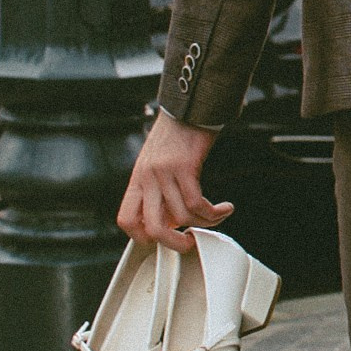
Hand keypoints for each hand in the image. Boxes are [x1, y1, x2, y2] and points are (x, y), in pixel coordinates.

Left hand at [118, 112, 232, 251]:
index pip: (126, 219)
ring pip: (182, 217)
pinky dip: (214, 212)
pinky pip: (198, 202)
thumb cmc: (176, 134)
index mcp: (138, 179)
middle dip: (174, 243)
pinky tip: (224, 208)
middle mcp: (147, 178)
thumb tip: (171, 218)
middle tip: (191, 243)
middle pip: (153, 227)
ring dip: (205, 223)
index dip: (141, 237)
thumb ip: (158, 189)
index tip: (164, 236)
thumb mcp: (156, 163)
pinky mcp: (184, 166)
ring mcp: (164, 173)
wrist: (188, 107)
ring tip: (218, 216)